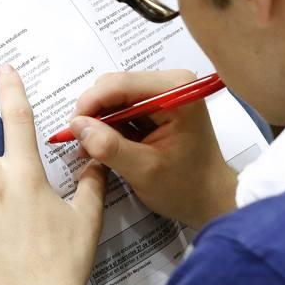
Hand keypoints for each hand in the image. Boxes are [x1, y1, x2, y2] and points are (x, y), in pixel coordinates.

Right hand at [71, 70, 236, 229]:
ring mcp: (165, 93)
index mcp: (176, 91)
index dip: (91, 103)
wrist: (212, 201)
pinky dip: (109, 126)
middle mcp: (171, 83)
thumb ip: (109, 146)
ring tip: (90, 149)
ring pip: (115, 97)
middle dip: (94, 113)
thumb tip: (76, 125)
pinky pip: (123, 108)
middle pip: (115, 86)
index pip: (121, 83)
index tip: (72, 128)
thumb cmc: (186, 188)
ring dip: (99, 122)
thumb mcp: (144, 171)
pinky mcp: (158, 106)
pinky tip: (103, 146)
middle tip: (82, 143)